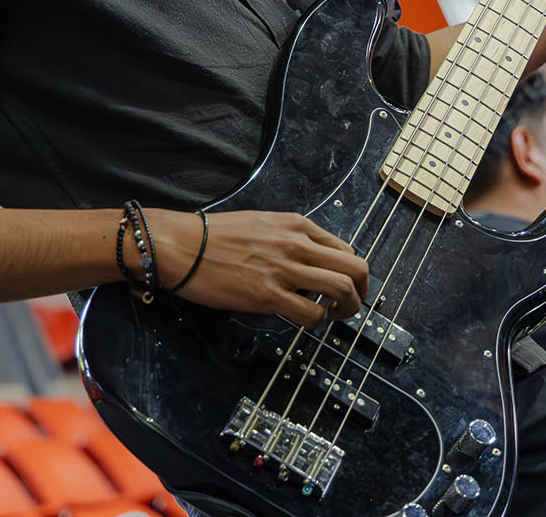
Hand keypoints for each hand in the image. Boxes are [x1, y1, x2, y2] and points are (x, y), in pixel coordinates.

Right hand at [147, 209, 367, 327]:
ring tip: (334, 317)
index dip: (352, 272)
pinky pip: (311, 313)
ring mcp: (285, 270)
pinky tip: (306, 322)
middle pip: (355, 268)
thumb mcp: (262, 223)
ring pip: (342, 290)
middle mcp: (297, 244)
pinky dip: (317, 322)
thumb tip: (307, 259)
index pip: (345, 249)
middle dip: (362, 291)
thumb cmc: (215, 235)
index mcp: (297, 225)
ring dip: (346, 309)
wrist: (183, 245)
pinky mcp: (269, 295)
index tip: (345, 286)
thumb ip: (289, 237)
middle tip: (351, 305)